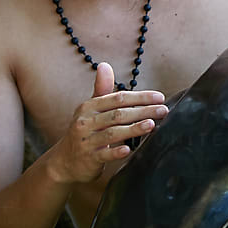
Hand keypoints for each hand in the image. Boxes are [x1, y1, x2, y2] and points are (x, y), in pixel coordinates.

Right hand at [50, 62, 167, 184]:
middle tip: (163, 110)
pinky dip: (116, 152)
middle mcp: (86, 122)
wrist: (64, 162)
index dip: (140, 97)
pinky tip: (129, 150)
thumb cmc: (84, 131)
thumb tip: (105, 65)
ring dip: (133, 128)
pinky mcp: (89, 159)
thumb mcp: (90, 110)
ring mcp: (86, 141)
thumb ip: (101, 89)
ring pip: (113, 133)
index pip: (117, 98)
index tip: (159, 97)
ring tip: (151, 124)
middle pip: (118, 114)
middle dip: (142, 111)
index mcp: (88, 107)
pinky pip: (104, 154)